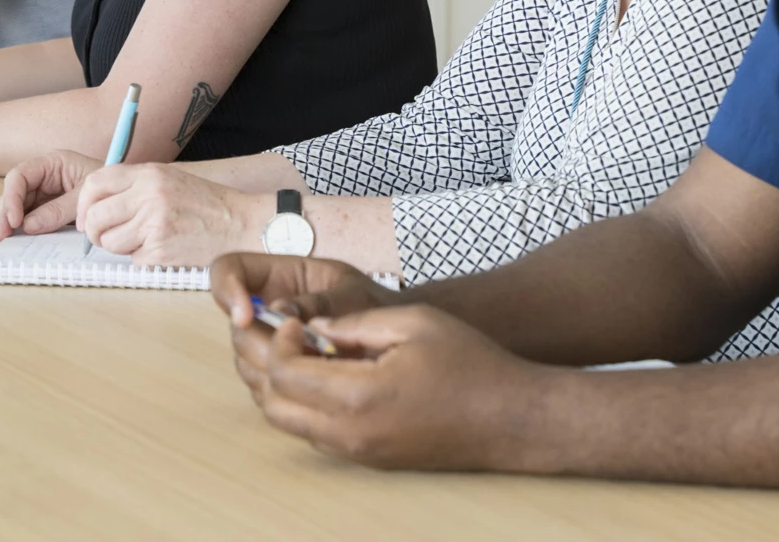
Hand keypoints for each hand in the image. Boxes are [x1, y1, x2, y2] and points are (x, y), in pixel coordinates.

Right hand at [0, 149, 102, 239]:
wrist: (129, 196)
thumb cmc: (110, 187)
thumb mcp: (85, 197)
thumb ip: (58, 210)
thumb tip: (29, 226)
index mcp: (52, 164)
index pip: (20, 176)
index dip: (11, 197)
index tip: (14, 221)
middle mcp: (43, 177)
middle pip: (12, 192)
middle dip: (4, 213)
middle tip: (2, 236)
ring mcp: (44, 194)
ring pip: (15, 206)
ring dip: (7, 222)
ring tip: (5, 240)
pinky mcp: (47, 209)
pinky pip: (28, 218)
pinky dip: (20, 229)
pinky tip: (15, 240)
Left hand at [74, 164, 270, 265]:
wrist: (241, 223)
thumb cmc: (205, 202)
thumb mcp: (169, 178)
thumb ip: (134, 185)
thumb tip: (95, 204)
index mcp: (148, 174)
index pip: (95, 183)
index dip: (83, 204)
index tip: (85, 217)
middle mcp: (148, 196)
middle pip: (95, 218)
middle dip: (94, 232)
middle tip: (105, 236)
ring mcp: (154, 225)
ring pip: (110, 243)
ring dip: (119, 247)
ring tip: (142, 240)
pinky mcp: (160, 251)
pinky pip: (133, 259)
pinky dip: (142, 258)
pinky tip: (162, 248)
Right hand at [210, 254, 400, 399]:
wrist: (398, 340)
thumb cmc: (377, 306)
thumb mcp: (354, 294)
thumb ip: (321, 302)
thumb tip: (279, 312)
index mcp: (278, 276)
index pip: (228, 269)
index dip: (227, 288)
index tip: (246, 314)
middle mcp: (265, 309)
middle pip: (234, 325)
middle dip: (256, 342)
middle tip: (295, 352)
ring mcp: (269, 343)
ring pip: (245, 359)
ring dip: (270, 369)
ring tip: (315, 369)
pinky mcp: (278, 374)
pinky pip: (262, 386)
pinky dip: (280, 390)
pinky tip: (313, 388)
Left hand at [243, 303, 540, 469]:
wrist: (511, 419)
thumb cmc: (470, 364)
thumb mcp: (413, 322)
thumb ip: (353, 323)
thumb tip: (312, 324)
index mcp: (359, 395)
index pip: (284, 370)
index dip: (278, 337)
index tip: (297, 318)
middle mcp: (351, 432)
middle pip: (273, 403)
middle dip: (266, 364)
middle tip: (281, 333)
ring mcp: (359, 451)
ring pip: (289, 425)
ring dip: (281, 388)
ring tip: (300, 351)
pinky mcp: (370, 459)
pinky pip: (315, 436)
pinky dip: (303, 406)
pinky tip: (323, 375)